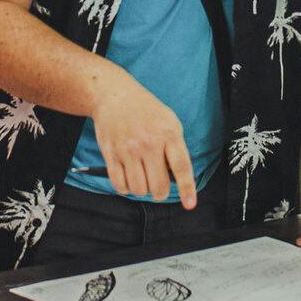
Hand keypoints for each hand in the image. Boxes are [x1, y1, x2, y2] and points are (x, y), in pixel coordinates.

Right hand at [88, 71, 196, 206]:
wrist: (114, 95)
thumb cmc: (144, 109)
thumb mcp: (169, 121)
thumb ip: (175, 147)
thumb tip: (178, 178)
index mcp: (168, 133)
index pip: (181, 168)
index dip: (187, 189)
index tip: (190, 204)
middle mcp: (148, 143)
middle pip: (158, 186)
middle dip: (160, 192)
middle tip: (159, 186)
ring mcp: (128, 150)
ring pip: (139, 189)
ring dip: (142, 189)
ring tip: (142, 177)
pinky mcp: (110, 154)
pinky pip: (120, 185)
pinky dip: (125, 188)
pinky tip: (128, 177)